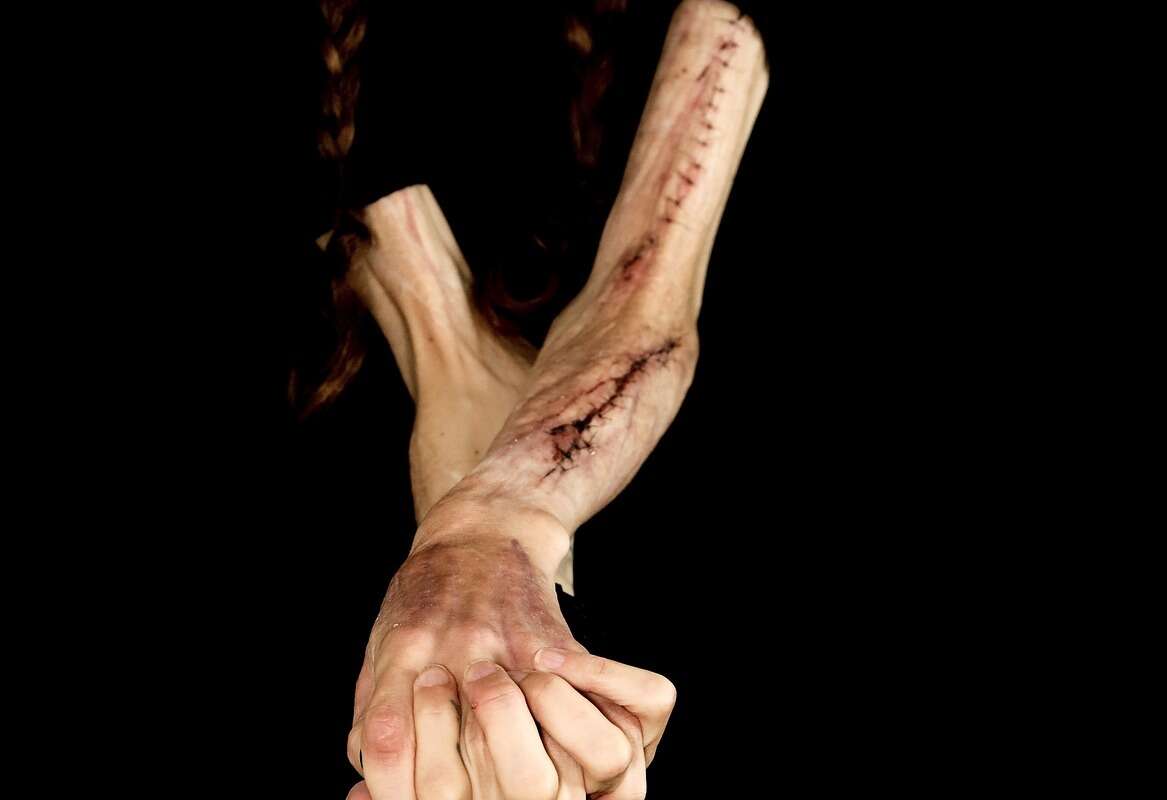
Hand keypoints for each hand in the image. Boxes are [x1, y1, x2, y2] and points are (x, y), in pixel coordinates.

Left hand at [345, 523, 675, 799]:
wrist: (486, 530)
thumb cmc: (429, 593)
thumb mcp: (384, 640)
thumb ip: (372, 708)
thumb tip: (367, 783)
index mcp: (403, 650)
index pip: (386, 740)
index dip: (391, 786)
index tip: (406, 798)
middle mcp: (450, 651)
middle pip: (443, 753)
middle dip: (444, 790)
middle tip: (455, 797)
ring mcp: (502, 649)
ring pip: (501, 738)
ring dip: (498, 767)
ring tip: (495, 779)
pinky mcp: (546, 645)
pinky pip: (553, 706)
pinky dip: (546, 737)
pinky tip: (538, 749)